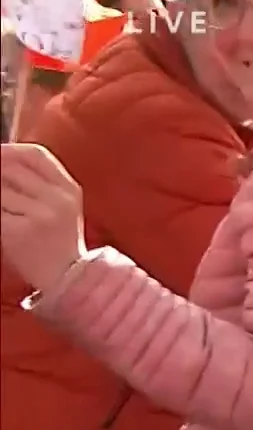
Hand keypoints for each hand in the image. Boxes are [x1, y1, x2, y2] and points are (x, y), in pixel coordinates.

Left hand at [0, 143, 85, 290]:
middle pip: (13, 168)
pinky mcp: (21, 232)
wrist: (68, 278)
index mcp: (70, 190)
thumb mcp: (62, 206)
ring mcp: (41, 216)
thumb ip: (41, 183)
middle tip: (0, 191)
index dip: (11, 150)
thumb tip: (5, 161)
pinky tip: (4, 224)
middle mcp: (59, 200)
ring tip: (4, 210)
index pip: (36, 155)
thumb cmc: (57, 241)